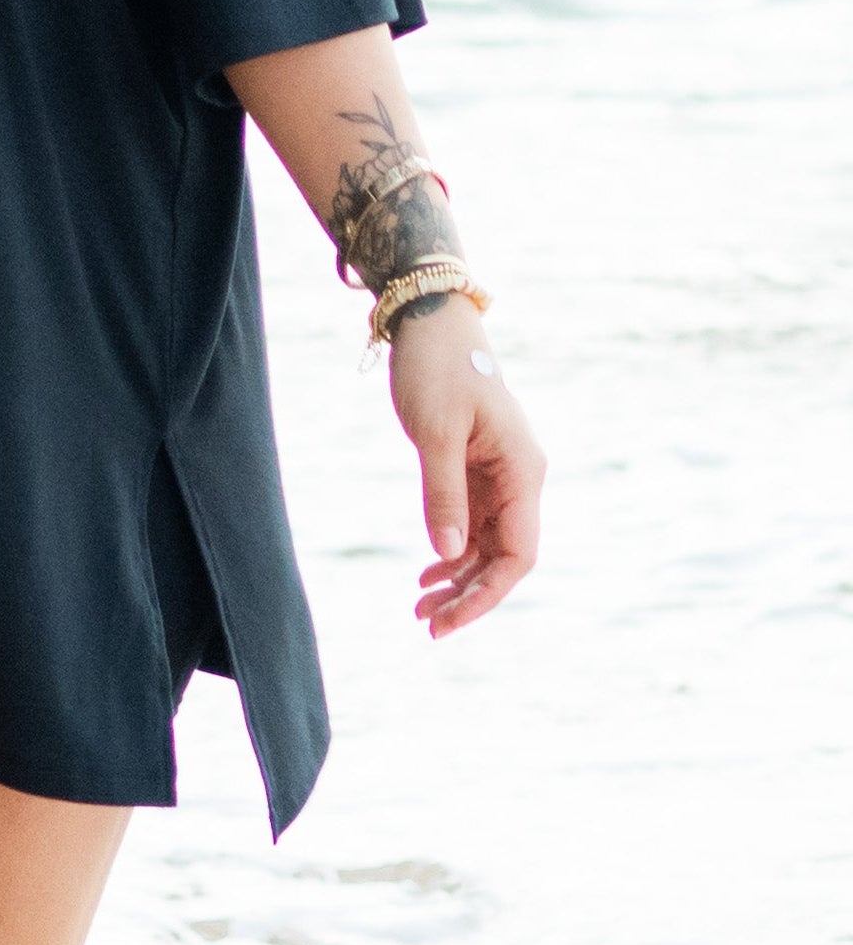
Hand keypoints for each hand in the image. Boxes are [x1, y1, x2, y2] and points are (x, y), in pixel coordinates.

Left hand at [387, 296, 544, 638]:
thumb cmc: (436, 369)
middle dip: (469, 594)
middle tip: (426, 624)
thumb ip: (444, 496)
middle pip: (505, 557)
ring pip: (488, 544)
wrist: (431, 320)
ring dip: (458, 577)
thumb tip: (451, 555)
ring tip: (420, 607)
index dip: (486, 595)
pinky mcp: (479, 467)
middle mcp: (521, 477)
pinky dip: (453, 549)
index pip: (518, 554)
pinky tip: (429, 572)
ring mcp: (501, 473)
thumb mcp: (435, 434)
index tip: (449, 620)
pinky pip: (474, 522)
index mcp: (523, 470)